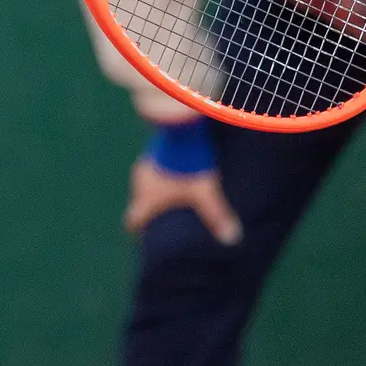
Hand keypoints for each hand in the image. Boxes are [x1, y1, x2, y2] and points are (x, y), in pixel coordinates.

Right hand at [125, 156, 243, 245]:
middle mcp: (140, 183)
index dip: (138, 230)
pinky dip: (161, 175)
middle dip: (151, 211)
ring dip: (155, 192)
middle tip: (166, 217)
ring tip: (174, 195)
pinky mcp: (151, 151)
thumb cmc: (189, 165)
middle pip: (139, 203)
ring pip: (145, 185)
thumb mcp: (205, 192)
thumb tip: (232, 237)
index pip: (132, 220)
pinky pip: (152, 169)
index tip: (144, 236)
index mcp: (147, 199)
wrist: (180, 128)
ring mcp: (144, 165)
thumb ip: (216, 214)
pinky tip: (176, 172)